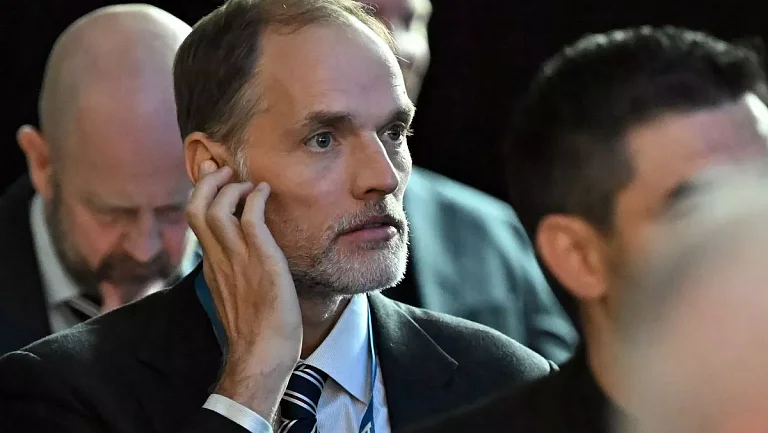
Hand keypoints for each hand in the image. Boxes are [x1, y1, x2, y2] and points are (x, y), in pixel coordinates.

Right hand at [186, 161, 301, 421]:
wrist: (262, 357)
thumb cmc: (256, 332)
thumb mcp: (236, 298)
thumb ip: (233, 276)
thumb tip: (239, 263)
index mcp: (211, 267)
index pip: (197, 223)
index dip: (202, 195)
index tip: (212, 178)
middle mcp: (218, 260)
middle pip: (196, 209)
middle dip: (207, 182)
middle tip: (223, 169)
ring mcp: (237, 260)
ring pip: (216, 210)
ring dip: (231, 187)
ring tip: (246, 180)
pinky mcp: (261, 262)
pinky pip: (251, 220)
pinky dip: (256, 199)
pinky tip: (265, 192)